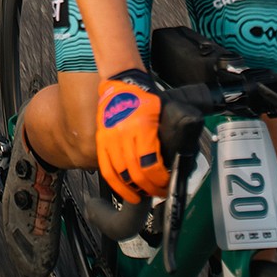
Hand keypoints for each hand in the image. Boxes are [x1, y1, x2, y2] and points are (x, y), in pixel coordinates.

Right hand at [95, 70, 170, 202]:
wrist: (121, 83)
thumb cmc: (144, 98)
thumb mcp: (162, 114)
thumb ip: (166, 138)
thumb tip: (176, 161)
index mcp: (140, 127)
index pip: (150, 164)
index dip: (160, 180)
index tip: (167, 184)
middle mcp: (122, 134)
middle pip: (136, 173)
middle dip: (150, 188)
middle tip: (159, 192)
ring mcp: (109, 139)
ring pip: (120, 175)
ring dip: (134, 190)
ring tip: (144, 194)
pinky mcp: (100, 141)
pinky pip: (106, 169)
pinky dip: (116, 185)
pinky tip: (126, 192)